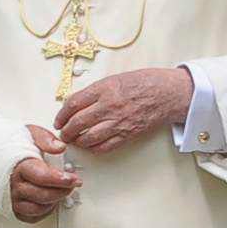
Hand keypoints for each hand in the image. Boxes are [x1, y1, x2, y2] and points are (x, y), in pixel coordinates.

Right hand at [9, 123, 79, 221]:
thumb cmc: (8, 146)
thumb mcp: (29, 133)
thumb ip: (46, 139)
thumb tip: (60, 147)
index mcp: (19, 166)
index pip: (43, 177)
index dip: (61, 180)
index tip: (74, 179)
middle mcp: (14, 185)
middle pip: (43, 195)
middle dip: (62, 191)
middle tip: (71, 184)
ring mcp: (11, 198)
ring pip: (37, 208)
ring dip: (53, 202)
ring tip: (60, 191)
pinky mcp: (11, 207)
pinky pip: (30, 217)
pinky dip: (43, 212)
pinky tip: (48, 201)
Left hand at [54, 65, 193, 154]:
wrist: (168, 93)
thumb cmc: (144, 82)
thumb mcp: (115, 79)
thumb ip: (95, 91)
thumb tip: (75, 103)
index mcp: (104, 89)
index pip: (73, 104)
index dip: (61, 115)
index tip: (58, 120)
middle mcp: (109, 106)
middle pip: (77, 123)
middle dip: (66, 131)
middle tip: (63, 133)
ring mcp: (118, 122)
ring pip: (88, 137)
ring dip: (78, 141)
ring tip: (75, 140)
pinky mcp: (128, 134)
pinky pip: (105, 146)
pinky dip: (94, 149)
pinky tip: (90, 146)